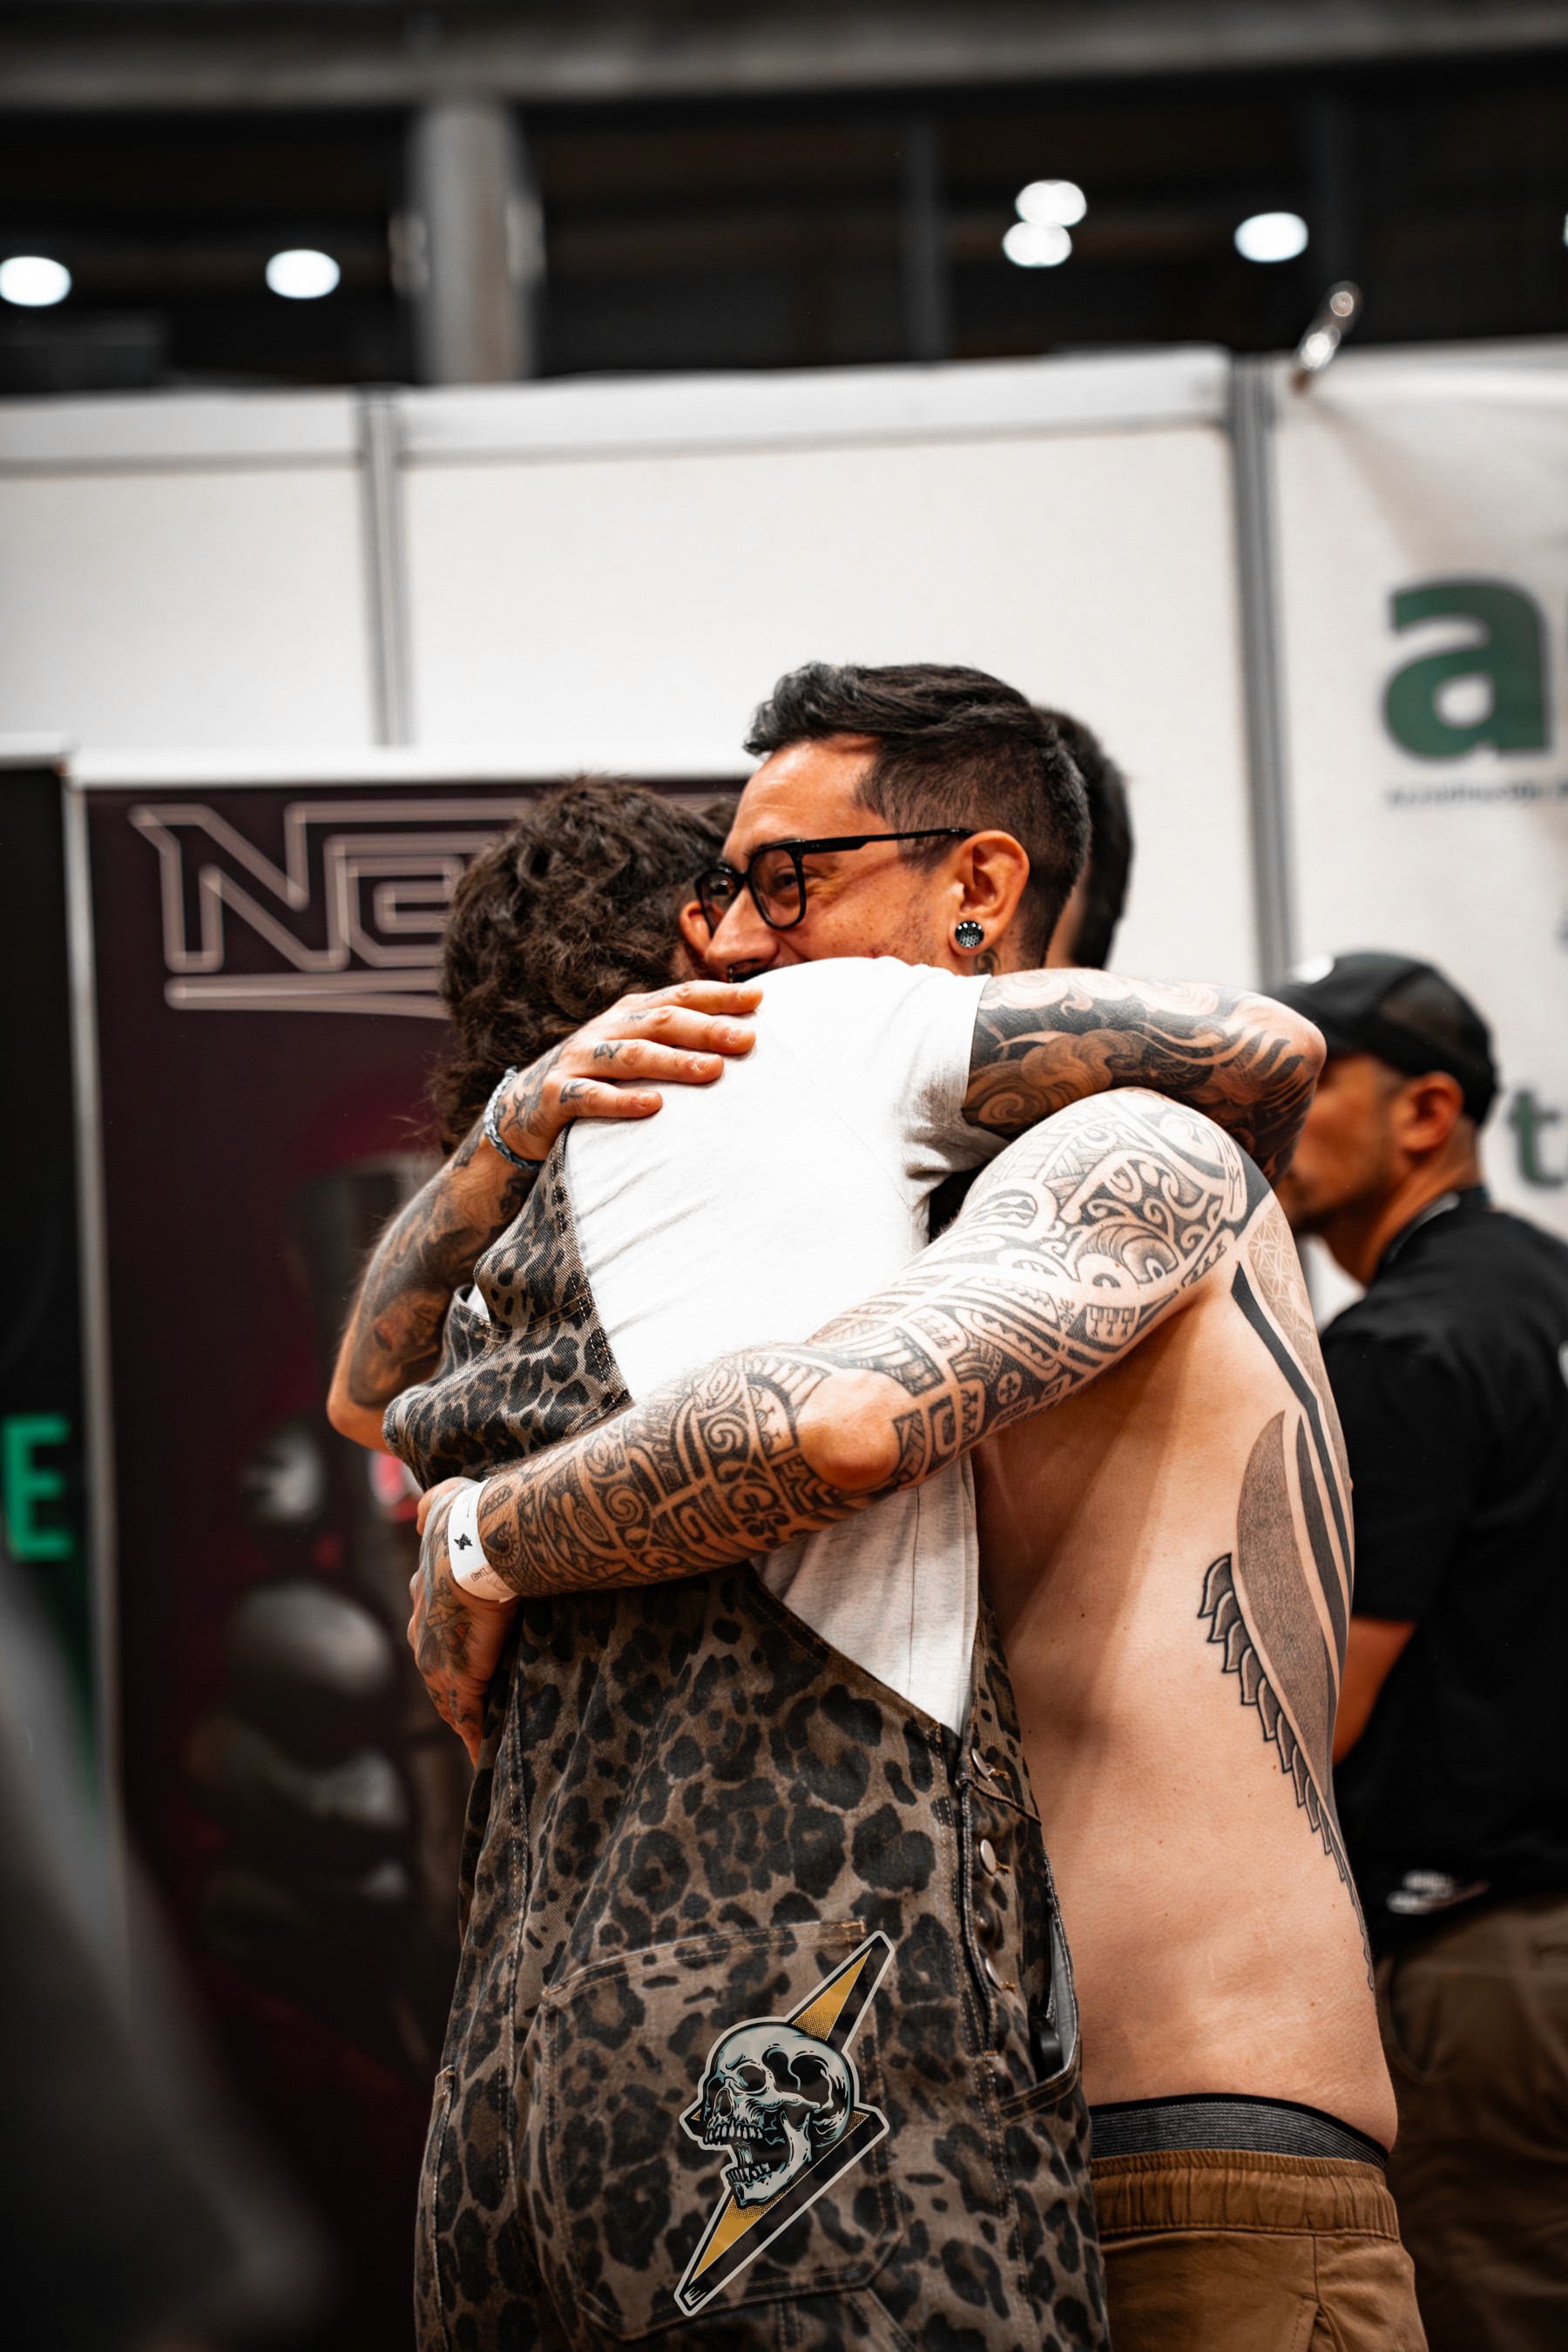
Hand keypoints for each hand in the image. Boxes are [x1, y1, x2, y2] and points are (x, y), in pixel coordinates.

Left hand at [407, 1480, 517, 1764]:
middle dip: (449, 1688)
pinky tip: (481, 1756)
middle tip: (470, 1705)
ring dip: (460, 1718)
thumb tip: (422, 1511)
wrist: (479, 1543)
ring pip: (447, 1699)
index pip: (429, 1632)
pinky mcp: (460, 1678)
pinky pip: (467, 1718)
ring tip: (477, 1738)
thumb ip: (432, 1507)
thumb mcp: (443, 1503)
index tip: (458, 1658)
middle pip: (433, 1671)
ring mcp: (438, 1659)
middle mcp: (422, 1631)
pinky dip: (473, 1738)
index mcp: (423, 1596)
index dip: (445, 1647)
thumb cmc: (469, 1520)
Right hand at [489, 979, 760, 1164]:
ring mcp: (578, 1060)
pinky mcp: (556, 1094)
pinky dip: (623, 1100)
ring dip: (674, 1062)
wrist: (521, 1111)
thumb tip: (739, 1033)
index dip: (718, 996)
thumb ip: (672, 1041)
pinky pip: (592, 1096)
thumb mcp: (633, 1052)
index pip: (679, 997)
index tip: (759, 999)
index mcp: (628, 1015)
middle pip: (660, 1022)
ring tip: (713, 1071)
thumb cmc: (597, 1080)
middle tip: (745, 1039)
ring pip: (631, 1056)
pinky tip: (653, 1106)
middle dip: (705, 1029)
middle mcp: (605, 1030)